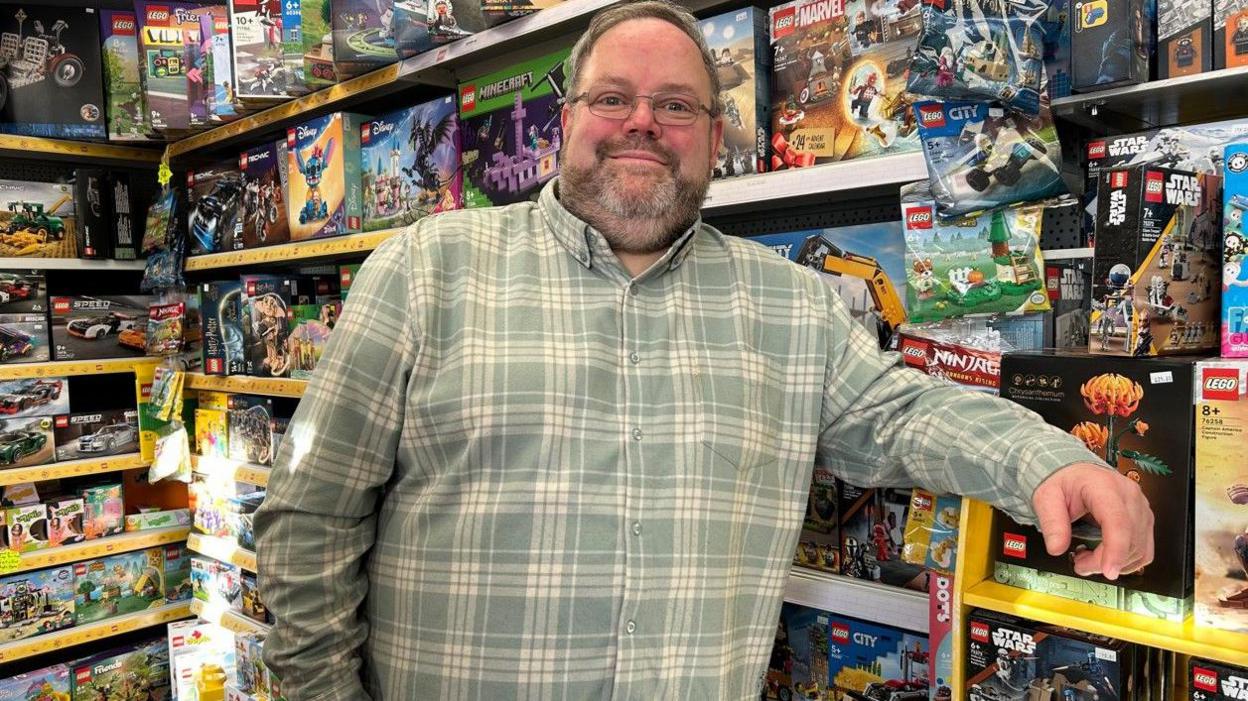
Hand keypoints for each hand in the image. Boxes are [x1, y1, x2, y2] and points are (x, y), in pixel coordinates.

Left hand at [1031, 462, 1154, 580]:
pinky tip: (1105, 557)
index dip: (1116, 550)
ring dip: (1115, 563)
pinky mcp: (1144, 520)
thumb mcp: (1046, 498)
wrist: (1076, 474)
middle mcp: (1129, 496)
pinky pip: (1144, 550)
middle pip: (1129, 540)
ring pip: (1139, 549)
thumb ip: (1052, 523)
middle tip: (1079, 563)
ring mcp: (1140, 508)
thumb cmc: (1064, 482)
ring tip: (1089, 558)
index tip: (1109, 571)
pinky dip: (1126, 561)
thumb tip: (1057, 548)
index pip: (1118, 521)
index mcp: (1105, 486)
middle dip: (1104, 561)